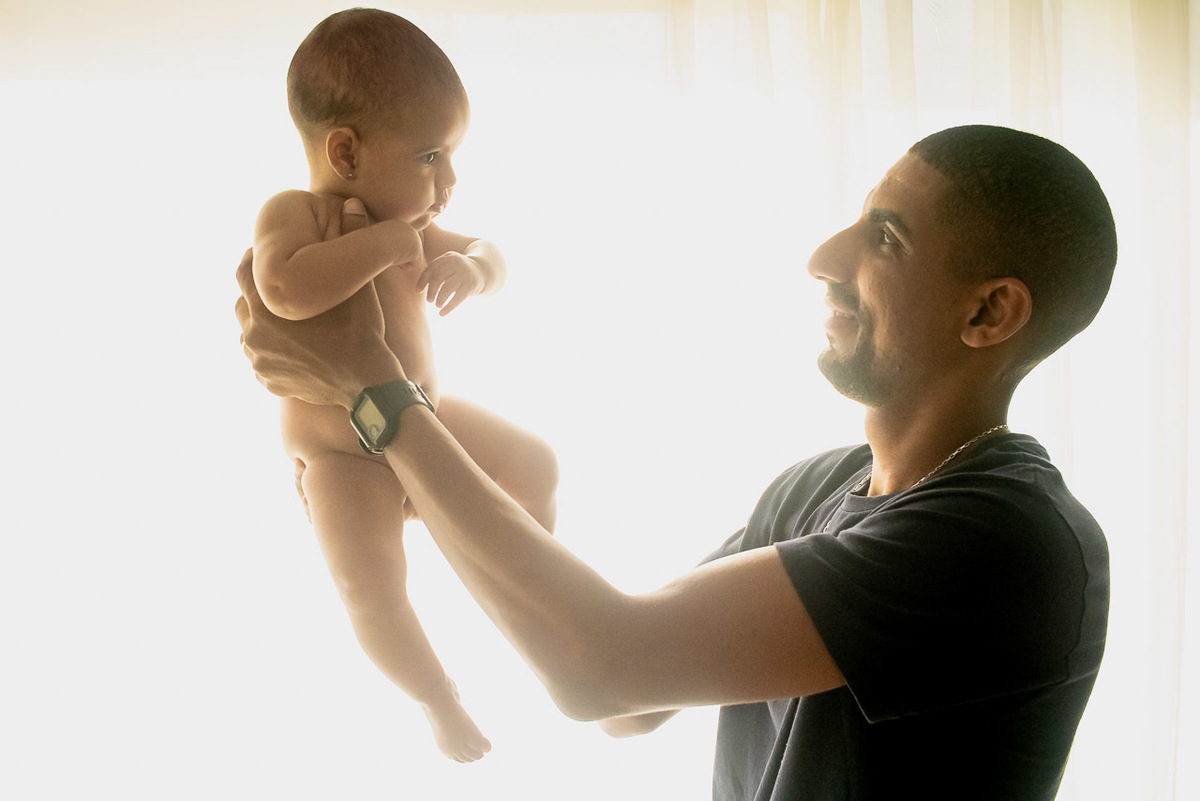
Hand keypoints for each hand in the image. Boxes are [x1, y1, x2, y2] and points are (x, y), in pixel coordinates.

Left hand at [235, 198, 405, 408]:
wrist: (368, 385)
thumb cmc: (361, 331)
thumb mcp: (358, 285)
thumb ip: (351, 242)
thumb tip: (351, 204)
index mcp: (264, 305)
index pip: (243, 269)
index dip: (258, 262)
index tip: (275, 261)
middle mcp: (252, 333)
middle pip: (245, 302)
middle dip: (261, 294)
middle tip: (285, 293)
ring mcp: (258, 360)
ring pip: (251, 332)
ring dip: (265, 323)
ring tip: (290, 320)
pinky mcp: (268, 381)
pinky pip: (263, 359)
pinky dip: (275, 352)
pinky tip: (296, 348)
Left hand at [418, 252, 486, 315]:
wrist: (484, 271)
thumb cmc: (459, 272)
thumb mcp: (449, 267)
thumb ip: (436, 273)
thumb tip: (418, 289)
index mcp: (448, 257)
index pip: (432, 268)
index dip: (423, 280)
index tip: (418, 291)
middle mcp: (457, 263)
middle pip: (438, 277)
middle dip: (431, 290)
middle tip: (429, 300)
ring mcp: (465, 273)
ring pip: (447, 288)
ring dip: (440, 299)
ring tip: (437, 305)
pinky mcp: (472, 285)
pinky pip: (458, 298)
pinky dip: (448, 307)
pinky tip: (442, 314)